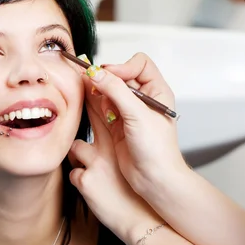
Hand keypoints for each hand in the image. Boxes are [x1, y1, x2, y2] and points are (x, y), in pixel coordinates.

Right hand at [69, 78, 161, 244]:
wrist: (155, 180)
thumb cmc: (158, 151)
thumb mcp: (137, 115)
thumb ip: (116, 91)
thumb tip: (96, 73)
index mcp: (157, 92)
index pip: (139, 64)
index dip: (123, 67)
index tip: (109, 76)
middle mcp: (144, 99)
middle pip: (121, 75)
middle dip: (106, 77)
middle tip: (89, 79)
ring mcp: (130, 111)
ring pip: (110, 90)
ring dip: (98, 89)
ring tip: (86, 89)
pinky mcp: (117, 124)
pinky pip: (103, 106)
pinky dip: (95, 102)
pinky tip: (89, 102)